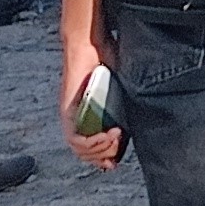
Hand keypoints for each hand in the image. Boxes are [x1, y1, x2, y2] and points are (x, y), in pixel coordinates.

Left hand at [61, 34, 121, 169]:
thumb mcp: (122, 88)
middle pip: (85, 154)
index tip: (117, 161)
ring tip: (116, 138)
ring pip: (80, 150)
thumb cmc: (107, 60)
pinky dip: (93, 143)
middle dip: (105, 156)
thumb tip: (137, 124)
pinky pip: (75, 138)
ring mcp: (70, 116)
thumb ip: (125, 106)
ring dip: (101, 150)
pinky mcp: (68, 111)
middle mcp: (77, 119)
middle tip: (120, 144)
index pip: (91, 151)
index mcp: (89, 116)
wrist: (92, 44)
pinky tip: (108, 134)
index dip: (103, 159)